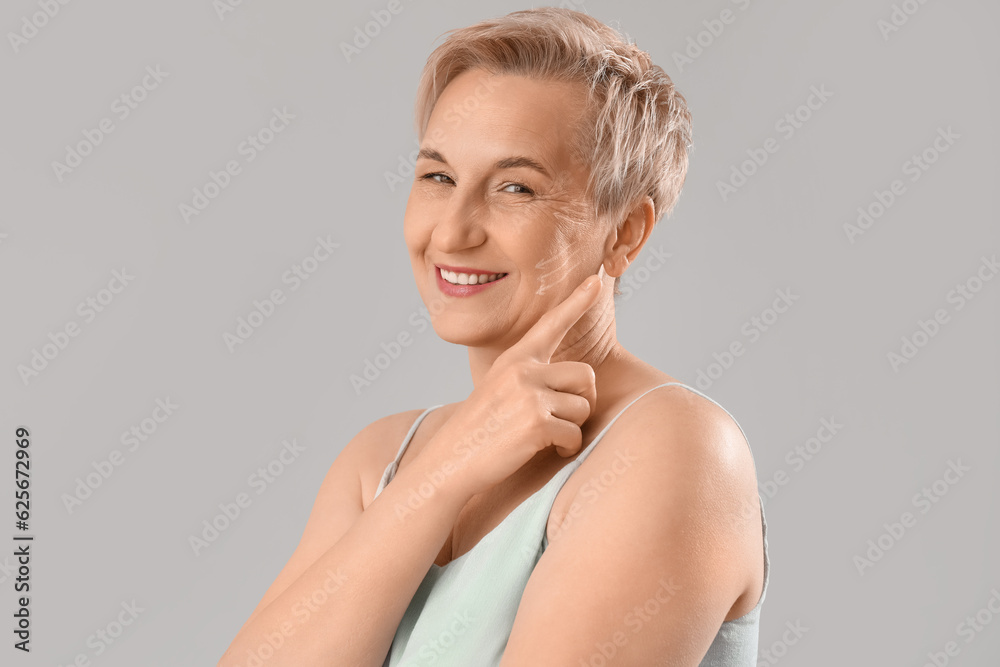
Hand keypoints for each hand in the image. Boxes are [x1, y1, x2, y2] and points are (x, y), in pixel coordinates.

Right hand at [418, 270, 602, 499]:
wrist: (450, 461)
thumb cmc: (479, 430)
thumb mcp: (498, 389)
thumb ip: (529, 377)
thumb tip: (574, 379)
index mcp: (514, 359)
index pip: (551, 324)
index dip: (577, 302)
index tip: (597, 280)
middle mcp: (523, 371)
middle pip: (586, 375)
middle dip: (582, 400)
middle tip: (562, 417)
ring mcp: (529, 396)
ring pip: (583, 407)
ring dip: (572, 427)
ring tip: (546, 436)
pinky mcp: (536, 424)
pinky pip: (574, 434)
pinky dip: (566, 446)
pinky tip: (546, 449)